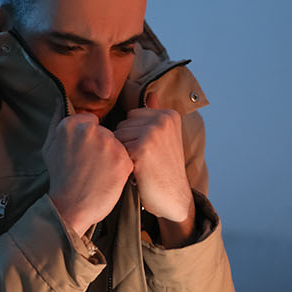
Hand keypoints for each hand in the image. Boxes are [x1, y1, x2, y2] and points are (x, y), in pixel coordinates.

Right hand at [44, 112, 131, 234]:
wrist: (70, 206)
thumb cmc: (60, 177)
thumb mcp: (50, 145)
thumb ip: (57, 119)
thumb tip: (60, 99)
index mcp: (72, 124)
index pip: (92, 122)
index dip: (90, 139)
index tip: (84, 155)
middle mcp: (91, 131)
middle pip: (106, 133)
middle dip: (102, 147)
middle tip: (91, 167)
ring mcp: (109, 144)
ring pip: (118, 145)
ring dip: (112, 157)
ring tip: (99, 174)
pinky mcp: (123, 159)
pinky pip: (128, 157)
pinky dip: (121, 168)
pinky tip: (108, 178)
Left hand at [112, 92, 192, 224]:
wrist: (174, 198)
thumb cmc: (165, 170)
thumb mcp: (165, 138)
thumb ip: (156, 115)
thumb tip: (151, 94)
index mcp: (168, 115)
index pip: (131, 116)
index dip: (133, 135)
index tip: (149, 150)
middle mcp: (162, 120)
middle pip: (122, 124)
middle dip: (127, 143)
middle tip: (145, 160)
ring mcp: (153, 132)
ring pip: (117, 136)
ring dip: (123, 153)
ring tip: (140, 165)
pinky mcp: (142, 148)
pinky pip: (117, 148)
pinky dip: (122, 162)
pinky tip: (136, 171)